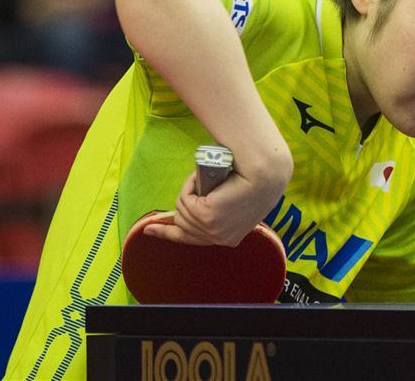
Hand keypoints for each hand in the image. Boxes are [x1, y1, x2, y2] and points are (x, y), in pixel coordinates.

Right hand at [143, 170, 276, 246]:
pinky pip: (184, 198)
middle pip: (182, 223)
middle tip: (195, 185)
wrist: (265, 174)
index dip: (168, 233)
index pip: (192, 240)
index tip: (149, 230)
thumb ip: (216, 210)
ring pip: (181, 209)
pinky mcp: (207, 216)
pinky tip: (204, 178)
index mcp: (228, 238)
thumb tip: (194, 204)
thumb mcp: (234, 201)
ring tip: (207, 178)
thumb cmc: (253, 181)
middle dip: (184, 203)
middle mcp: (219, 239)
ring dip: (190, 190)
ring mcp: (212, 229)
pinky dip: (191, 184)